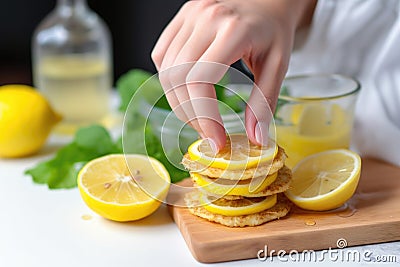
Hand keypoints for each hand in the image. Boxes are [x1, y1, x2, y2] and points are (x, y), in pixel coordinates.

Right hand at [152, 0, 315, 150]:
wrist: (267, 0)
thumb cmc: (273, 29)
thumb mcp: (278, 65)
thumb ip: (264, 102)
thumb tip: (256, 138)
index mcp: (232, 30)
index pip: (200, 80)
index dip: (204, 117)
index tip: (216, 139)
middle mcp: (205, 18)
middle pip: (178, 79)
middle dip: (190, 114)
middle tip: (208, 131)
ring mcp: (189, 16)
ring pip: (166, 70)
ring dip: (178, 101)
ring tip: (199, 115)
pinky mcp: (181, 18)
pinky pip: (162, 56)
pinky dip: (170, 80)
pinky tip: (187, 90)